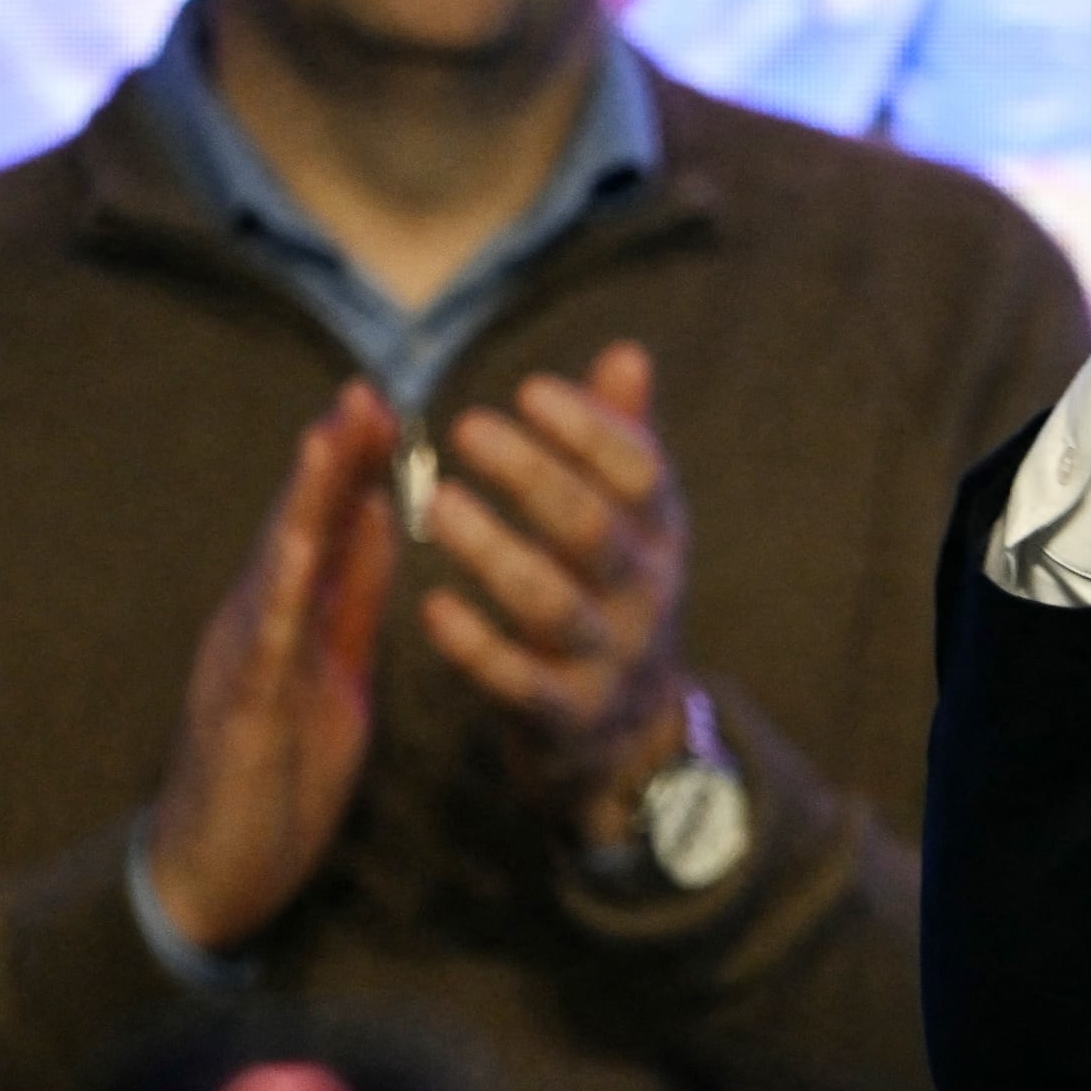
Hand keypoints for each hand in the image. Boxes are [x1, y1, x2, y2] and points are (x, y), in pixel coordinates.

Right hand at [143, 381, 403, 957]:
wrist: (217, 872)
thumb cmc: (278, 772)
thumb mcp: (336, 671)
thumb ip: (352, 599)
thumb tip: (380, 519)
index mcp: (289, 618)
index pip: (325, 527)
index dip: (352, 464)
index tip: (385, 399)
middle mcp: (259, 625)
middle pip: (297, 528)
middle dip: (330, 459)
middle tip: (366, 390)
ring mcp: (243, 664)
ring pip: (275, 568)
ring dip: (302, 502)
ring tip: (331, 438)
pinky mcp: (239, 712)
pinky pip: (265, 646)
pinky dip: (283, 592)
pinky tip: (301, 550)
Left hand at [418, 341, 693, 860]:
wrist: (628, 737)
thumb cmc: (610, 600)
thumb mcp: (633, 527)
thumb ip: (623, 442)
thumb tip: (627, 353)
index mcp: (660, 539)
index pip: (640, 475)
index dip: (591, 432)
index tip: (529, 391)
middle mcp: (645, 595)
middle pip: (594, 528)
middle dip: (533, 475)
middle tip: (465, 427)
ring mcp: (608, 658)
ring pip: (552, 604)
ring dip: (494, 551)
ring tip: (436, 504)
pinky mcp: (565, 715)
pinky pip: (519, 682)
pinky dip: (474, 645)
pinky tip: (430, 604)